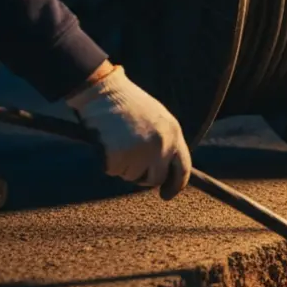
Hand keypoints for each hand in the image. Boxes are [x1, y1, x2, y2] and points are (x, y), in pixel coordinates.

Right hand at [65, 65, 191, 198]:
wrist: (102, 91)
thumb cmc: (126, 103)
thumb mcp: (155, 118)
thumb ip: (164, 141)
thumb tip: (164, 169)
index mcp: (173, 133)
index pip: (183, 168)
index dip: (176, 185)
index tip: (167, 195)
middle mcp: (161, 145)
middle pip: (155, 179)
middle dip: (142, 176)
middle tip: (128, 162)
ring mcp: (141, 151)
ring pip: (132, 176)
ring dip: (122, 166)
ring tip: (116, 140)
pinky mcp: (120, 156)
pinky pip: (114, 171)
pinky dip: (107, 162)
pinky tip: (106, 141)